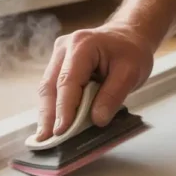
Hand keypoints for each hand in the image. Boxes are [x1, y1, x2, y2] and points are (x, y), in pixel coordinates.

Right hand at [35, 23, 153, 140]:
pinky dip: (52, 107)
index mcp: (82, 45)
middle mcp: (64, 48)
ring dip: (46, 113)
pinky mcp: (58, 64)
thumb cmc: (131, 51)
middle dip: (48, 115)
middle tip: (45, 139)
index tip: (61, 131)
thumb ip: (113, 96)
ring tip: (44, 137)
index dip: (63, 108)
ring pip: (47, 88)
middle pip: (51, 86)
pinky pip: (52, 88)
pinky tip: (51, 124)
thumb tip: (97, 120)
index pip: (68, 81)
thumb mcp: (131, 72)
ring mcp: (58, 55)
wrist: (128, 36)